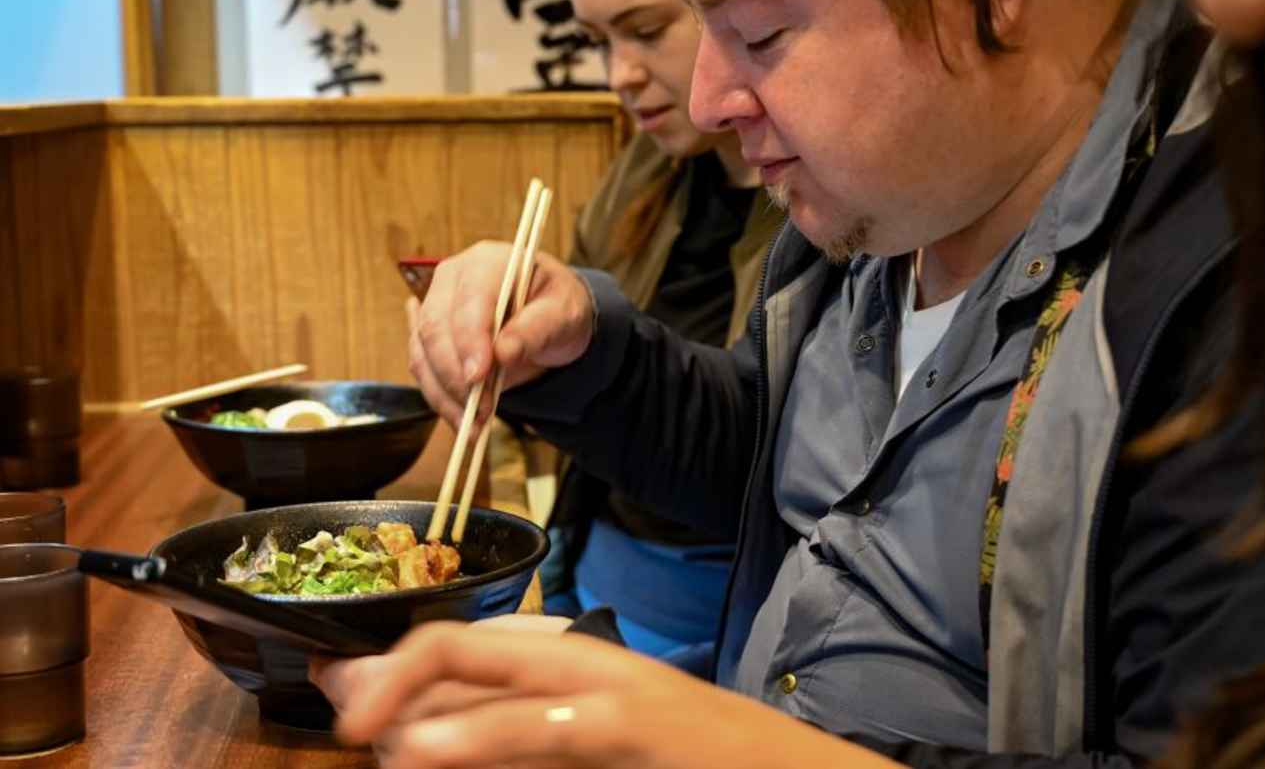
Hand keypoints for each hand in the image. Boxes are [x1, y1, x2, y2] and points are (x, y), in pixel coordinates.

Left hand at [310, 623, 899, 768]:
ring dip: (417, 707)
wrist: (786, 768)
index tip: (340, 699)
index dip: (384, 668)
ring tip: (372, 737)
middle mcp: (579, 661)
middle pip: (458, 648)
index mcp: (566, 661)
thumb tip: (421, 734)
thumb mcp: (585, 737)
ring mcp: (607, 690)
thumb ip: (514, 729)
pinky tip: (432, 751)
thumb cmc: (682, 758)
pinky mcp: (631, 723)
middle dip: (384, 681)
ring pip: (489, 679)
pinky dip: (481, 737)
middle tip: (345, 722)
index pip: (455, 647)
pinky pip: (542, 727)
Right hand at [409, 241, 594, 427]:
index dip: (469, 339)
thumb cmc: (557, 307)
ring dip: (446, 395)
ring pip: (423, 354)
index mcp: (487, 262)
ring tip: (475, 426)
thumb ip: (536, 329)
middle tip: (481, 410)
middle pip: (435, 328)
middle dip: (455, 374)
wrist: (549, 317)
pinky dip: (442, 400)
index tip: (479, 377)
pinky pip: (424, 371)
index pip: (469, 300)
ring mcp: (435, 307)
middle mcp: (452, 280)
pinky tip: (464, 421)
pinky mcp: (429, 337)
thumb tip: (503, 354)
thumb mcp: (564, 314)